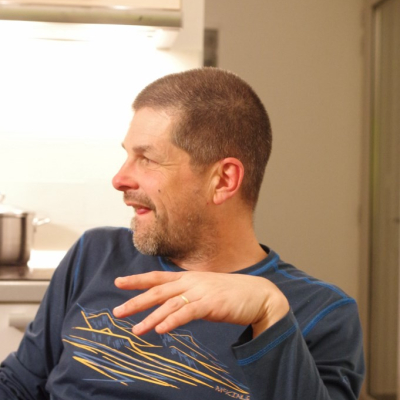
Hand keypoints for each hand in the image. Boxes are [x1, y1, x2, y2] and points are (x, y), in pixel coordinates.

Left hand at [113, 271, 288, 337]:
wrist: (258, 294)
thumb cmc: (231, 293)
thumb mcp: (205, 290)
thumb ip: (188, 295)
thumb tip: (171, 306)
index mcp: (188, 277)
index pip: (158, 277)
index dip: (137, 280)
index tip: (119, 282)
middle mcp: (191, 282)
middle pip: (158, 291)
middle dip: (136, 301)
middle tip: (117, 311)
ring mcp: (201, 291)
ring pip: (170, 304)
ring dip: (151, 317)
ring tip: (136, 329)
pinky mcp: (212, 303)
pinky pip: (188, 313)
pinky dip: (173, 321)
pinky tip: (161, 329)